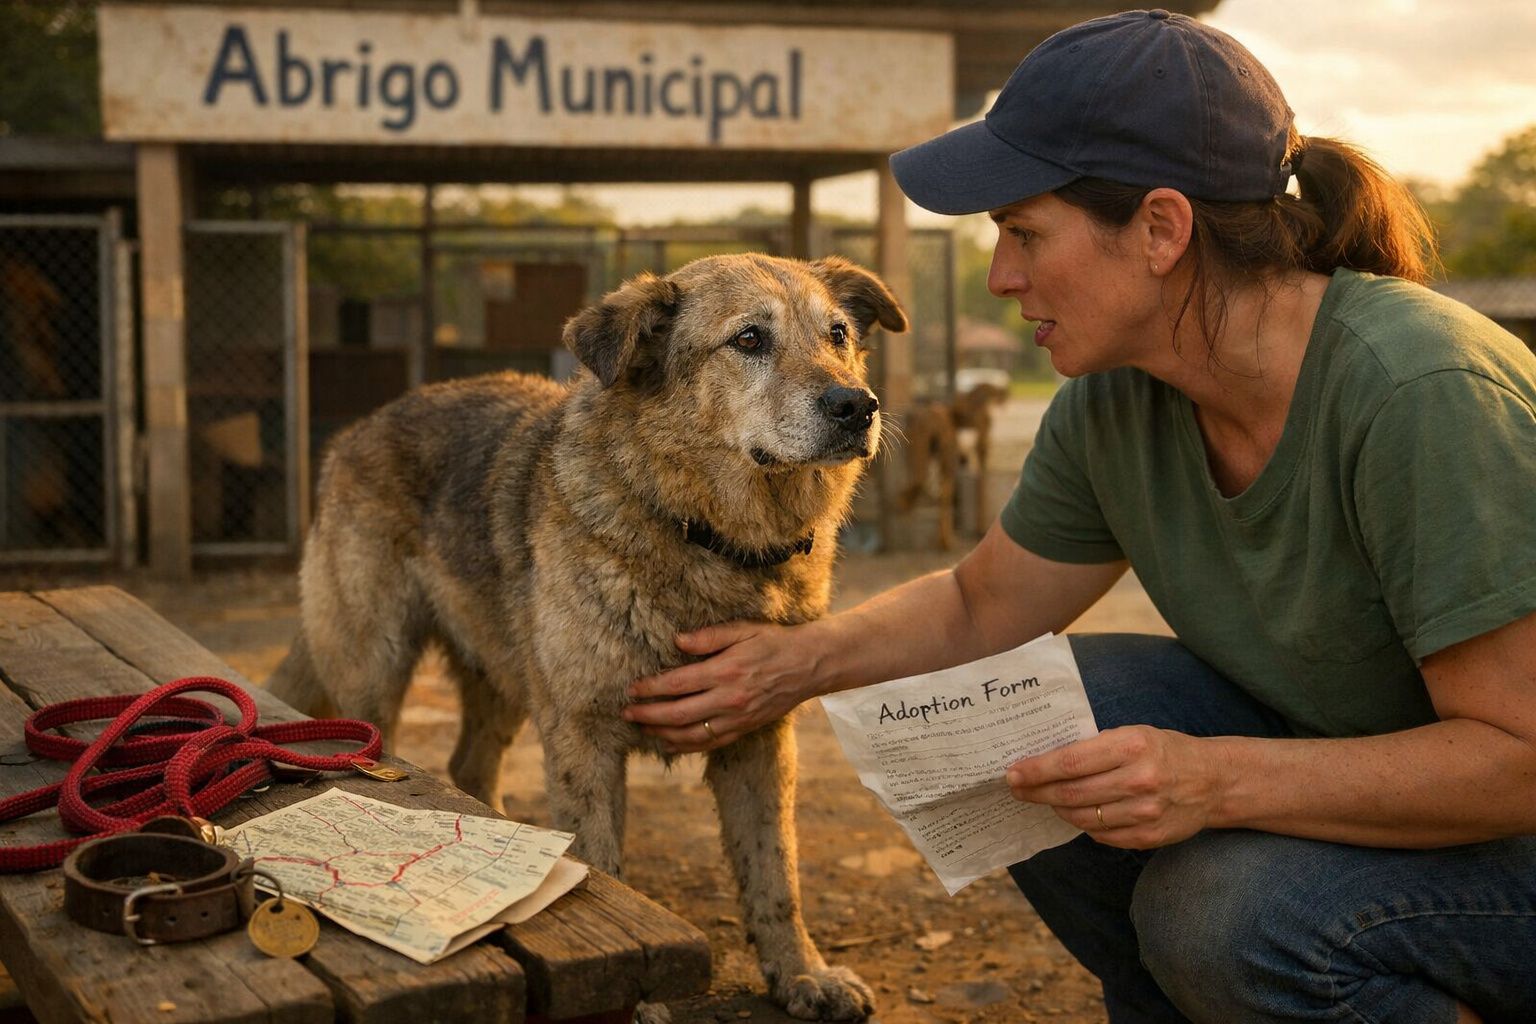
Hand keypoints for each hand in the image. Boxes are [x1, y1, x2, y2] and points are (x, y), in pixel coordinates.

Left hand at [623, 620, 813, 752]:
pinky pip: (710, 743)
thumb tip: (678, 641)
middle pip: (678, 714)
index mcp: (725, 671)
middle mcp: (729, 699)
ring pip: (691, 734)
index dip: (650, 688)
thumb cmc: (775, 641)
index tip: (632, 689)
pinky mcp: (744, 728)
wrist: (810, 665)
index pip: (677, 684)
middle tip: (626, 713)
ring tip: (642, 729)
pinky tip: (670, 744)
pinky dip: (687, 746)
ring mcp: (737, 718)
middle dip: (648, 715)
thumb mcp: (744, 629)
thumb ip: (710, 636)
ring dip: (662, 734)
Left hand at [1005, 726, 1225, 848]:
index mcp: (1133, 746)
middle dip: (1036, 792)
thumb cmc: (1164, 751)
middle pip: (1071, 793)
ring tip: (1044, 799)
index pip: (1071, 762)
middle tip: (1016, 788)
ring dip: (1057, 809)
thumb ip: (1096, 747)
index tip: (1012, 773)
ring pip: (1082, 817)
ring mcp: (1145, 813)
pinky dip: (1083, 824)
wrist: (1214, 781)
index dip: (1036, 770)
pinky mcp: (1148, 837)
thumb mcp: (1133, 734)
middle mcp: (1140, 780)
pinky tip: (1076, 813)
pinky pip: (1101, 835)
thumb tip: (1045, 761)